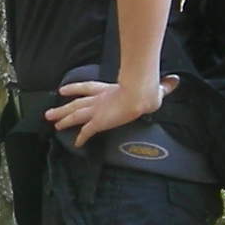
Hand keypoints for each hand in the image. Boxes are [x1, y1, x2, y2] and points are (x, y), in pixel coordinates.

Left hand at [47, 74, 179, 146]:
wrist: (140, 94)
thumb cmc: (146, 89)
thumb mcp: (154, 88)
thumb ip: (162, 86)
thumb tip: (174, 81)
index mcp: (108, 89)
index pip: (87, 87)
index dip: (74, 89)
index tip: (63, 90)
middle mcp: (98, 99)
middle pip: (75, 103)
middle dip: (63, 108)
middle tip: (49, 113)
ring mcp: (97, 110)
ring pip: (75, 115)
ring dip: (62, 118)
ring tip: (52, 122)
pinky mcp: (99, 121)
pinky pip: (86, 131)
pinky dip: (80, 137)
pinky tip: (76, 143)